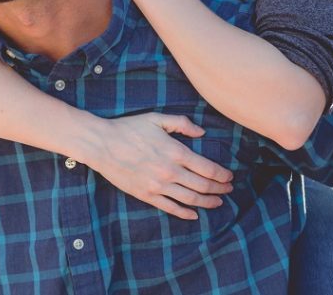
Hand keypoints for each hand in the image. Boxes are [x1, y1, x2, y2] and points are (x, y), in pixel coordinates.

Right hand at [81, 113, 233, 219]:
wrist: (102, 144)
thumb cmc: (129, 128)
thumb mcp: (156, 118)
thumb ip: (182, 123)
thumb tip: (202, 133)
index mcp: (175, 152)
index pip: (207, 168)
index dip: (222, 175)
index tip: (230, 177)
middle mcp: (170, 171)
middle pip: (203, 186)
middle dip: (220, 189)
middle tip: (229, 189)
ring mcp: (158, 186)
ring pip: (190, 200)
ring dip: (208, 202)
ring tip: (218, 202)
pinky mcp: (146, 195)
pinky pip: (170, 208)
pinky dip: (185, 213)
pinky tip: (194, 215)